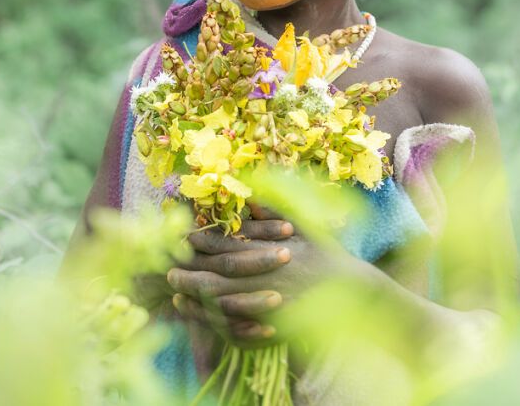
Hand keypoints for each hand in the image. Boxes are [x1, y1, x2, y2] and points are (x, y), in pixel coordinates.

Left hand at [168, 204, 355, 343]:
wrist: (352, 292)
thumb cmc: (326, 254)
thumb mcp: (304, 224)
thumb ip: (273, 209)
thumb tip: (246, 192)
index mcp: (273, 251)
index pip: (229, 248)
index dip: (203, 244)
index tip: (183, 239)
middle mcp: (268, 278)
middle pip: (220, 277)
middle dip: (191, 272)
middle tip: (168, 269)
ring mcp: (270, 304)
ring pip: (224, 304)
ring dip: (197, 299)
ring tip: (176, 293)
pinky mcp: (273, 326)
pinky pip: (236, 326)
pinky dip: (214, 321)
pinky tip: (200, 315)